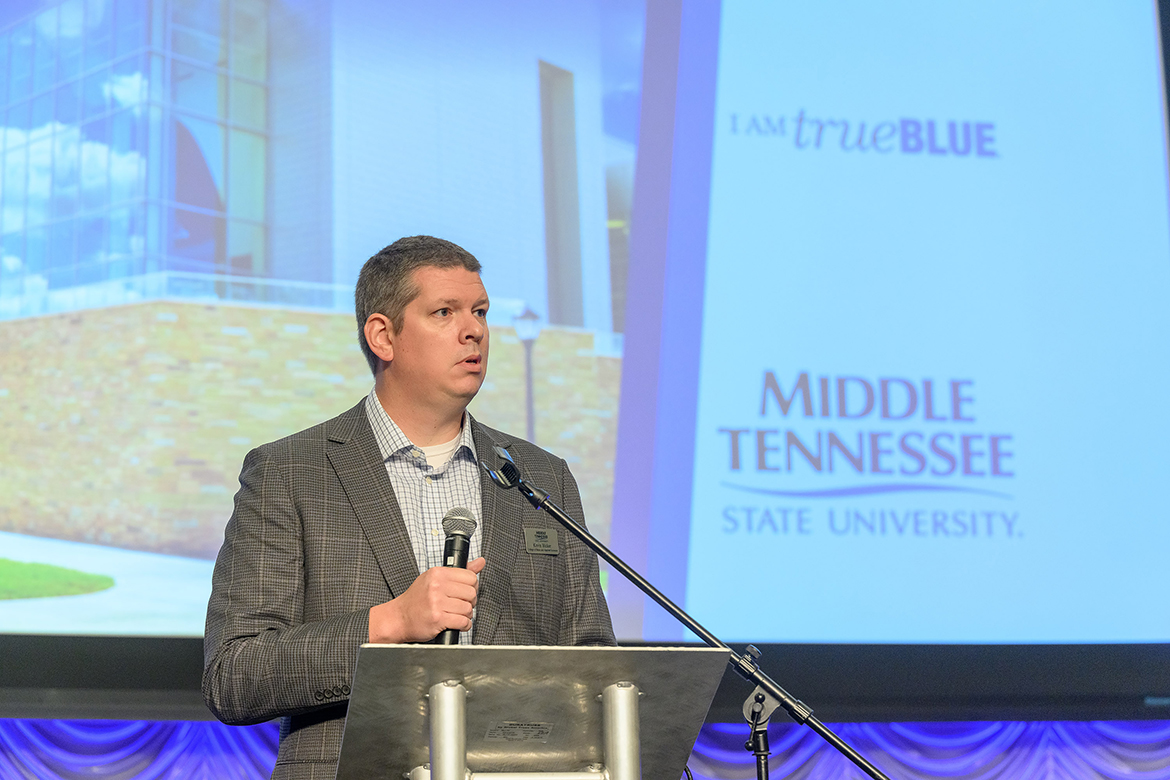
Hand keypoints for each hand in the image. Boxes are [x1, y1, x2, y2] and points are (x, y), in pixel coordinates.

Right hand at [368, 557, 485, 642]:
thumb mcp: (435, 579)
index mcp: (438, 573)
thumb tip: (480, 562)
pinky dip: (464, 625)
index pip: (470, 576)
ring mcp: (436, 603)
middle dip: (470, 602)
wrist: (399, 618)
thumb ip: (459, 571)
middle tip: (461, 605)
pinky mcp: (437, 619)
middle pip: (471, 593)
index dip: (472, 586)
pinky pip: (462, 622)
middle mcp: (437, 586)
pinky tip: (456, 624)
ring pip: (468, 608)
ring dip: (466, 615)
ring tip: (456, 615)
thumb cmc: (416, 599)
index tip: (465, 592)